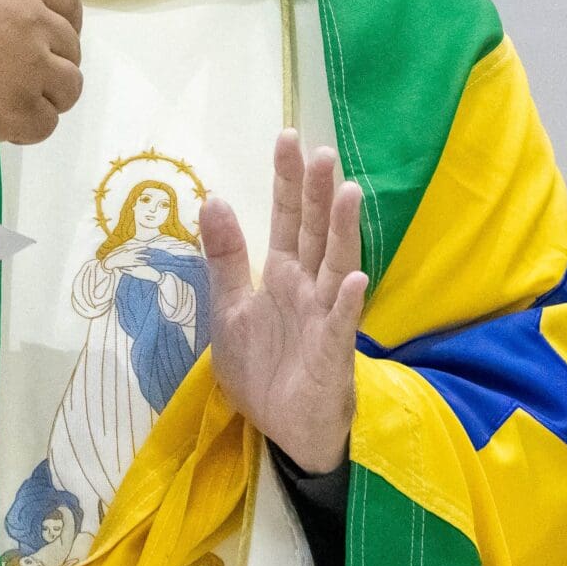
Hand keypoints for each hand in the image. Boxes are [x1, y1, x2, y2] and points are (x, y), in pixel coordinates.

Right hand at [0, 0, 81, 145]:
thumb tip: (10, 25)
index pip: (70, 4)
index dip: (64, 27)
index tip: (50, 45)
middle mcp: (32, 25)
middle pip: (72, 50)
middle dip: (51, 67)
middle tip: (17, 83)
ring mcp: (28, 70)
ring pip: (68, 90)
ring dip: (45, 99)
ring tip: (7, 105)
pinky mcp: (14, 112)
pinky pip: (45, 125)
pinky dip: (26, 129)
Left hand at [204, 131, 367, 475]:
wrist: (281, 429)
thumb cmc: (262, 367)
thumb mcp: (230, 308)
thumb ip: (225, 256)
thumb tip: (214, 198)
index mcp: (282, 273)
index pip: (286, 217)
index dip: (286, 179)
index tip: (288, 137)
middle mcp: (308, 286)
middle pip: (315, 231)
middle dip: (318, 193)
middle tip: (322, 151)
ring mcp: (325, 316)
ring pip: (336, 264)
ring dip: (343, 230)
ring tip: (347, 192)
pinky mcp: (333, 352)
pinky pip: (341, 323)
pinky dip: (348, 301)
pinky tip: (352, 277)